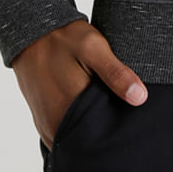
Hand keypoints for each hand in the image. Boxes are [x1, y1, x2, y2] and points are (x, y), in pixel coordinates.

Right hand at [11, 19, 147, 148]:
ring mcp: (47, 125)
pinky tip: (85, 106)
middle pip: (87, 138)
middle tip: (113, 104)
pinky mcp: (43, 121)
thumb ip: (116, 74)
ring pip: (75, 136)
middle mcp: (55, 124)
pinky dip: (76, 124)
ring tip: (99, 103)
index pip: (100, 134)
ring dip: (88, 126)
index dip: (115, 125)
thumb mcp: (94, 48)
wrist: (32, 33)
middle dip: (102, 127)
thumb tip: (140, 98)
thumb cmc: (64, 38)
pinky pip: (64, 131)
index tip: (124, 111)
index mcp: (70, 110)